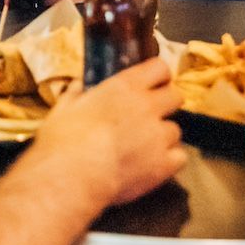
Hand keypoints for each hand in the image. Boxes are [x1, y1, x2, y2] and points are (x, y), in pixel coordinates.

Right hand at [28, 57, 184, 206]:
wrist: (73, 176)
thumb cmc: (64, 140)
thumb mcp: (64, 108)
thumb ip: (75, 94)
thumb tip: (77, 86)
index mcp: (125, 87)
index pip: (159, 68)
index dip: (159, 76)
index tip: (153, 84)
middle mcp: (147, 106)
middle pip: (176, 96)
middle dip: (167, 104)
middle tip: (151, 115)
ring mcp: (159, 136)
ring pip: (175, 130)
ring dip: (163, 136)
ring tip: (146, 147)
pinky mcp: (164, 164)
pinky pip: (179, 157)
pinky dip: (169, 161)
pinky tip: (154, 165)